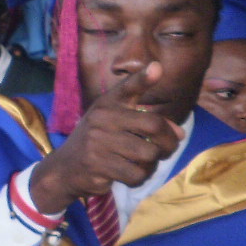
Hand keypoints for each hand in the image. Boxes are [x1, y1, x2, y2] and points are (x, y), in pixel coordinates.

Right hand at [28, 63, 183, 215]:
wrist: (65, 167)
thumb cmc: (97, 141)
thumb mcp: (112, 120)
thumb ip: (146, 120)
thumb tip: (180, 132)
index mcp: (106, 105)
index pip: (128, 88)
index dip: (144, 78)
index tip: (158, 67)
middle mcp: (101, 119)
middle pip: (154, 126)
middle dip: (168, 143)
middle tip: (164, 149)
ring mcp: (98, 142)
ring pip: (148, 154)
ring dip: (152, 164)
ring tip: (142, 163)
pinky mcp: (98, 165)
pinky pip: (137, 174)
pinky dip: (140, 178)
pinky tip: (130, 174)